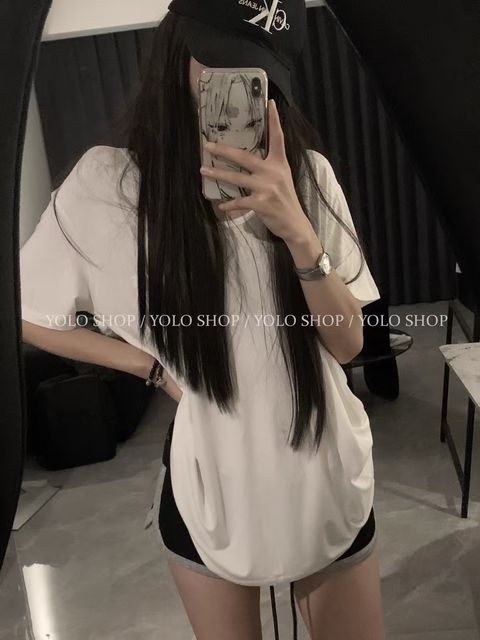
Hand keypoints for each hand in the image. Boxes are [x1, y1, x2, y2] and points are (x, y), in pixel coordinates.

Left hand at [199, 99, 313, 244]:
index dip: (274, 120)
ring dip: (218, 174)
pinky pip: (239, 201)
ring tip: (204, 170)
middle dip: (224, 150)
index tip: (270, 103)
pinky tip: (221, 205)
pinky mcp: (261, 203)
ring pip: (237, 178)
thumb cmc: (285, 200)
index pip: (277, 138)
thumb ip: (268, 168)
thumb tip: (247, 161)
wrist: (295, 224)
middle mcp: (273, 172)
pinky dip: (229, 204)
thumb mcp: (282, 179)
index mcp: (280, 163)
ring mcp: (267, 188)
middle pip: (244, 157)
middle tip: (208, 145)